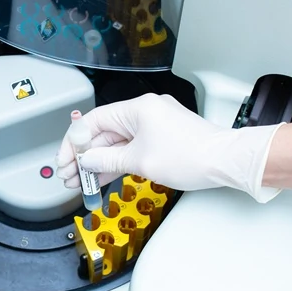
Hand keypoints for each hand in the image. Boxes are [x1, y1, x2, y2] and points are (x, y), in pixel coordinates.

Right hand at [54, 93, 284, 202]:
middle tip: (70, 176)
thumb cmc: (191, 156)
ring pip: (117, 142)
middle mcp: (145, 111)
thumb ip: (107, 160)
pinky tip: (104, 176)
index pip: (93, 121)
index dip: (74, 142)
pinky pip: (132, 147)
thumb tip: (86, 160)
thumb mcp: (139, 161)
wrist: (226, 161)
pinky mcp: (163, 137)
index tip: (65, 160)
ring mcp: (155, 124)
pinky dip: (118, 161)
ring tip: (83, 182)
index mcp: (137, 108)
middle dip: (85, 156)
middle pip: (104, 132)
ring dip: (100, 161)